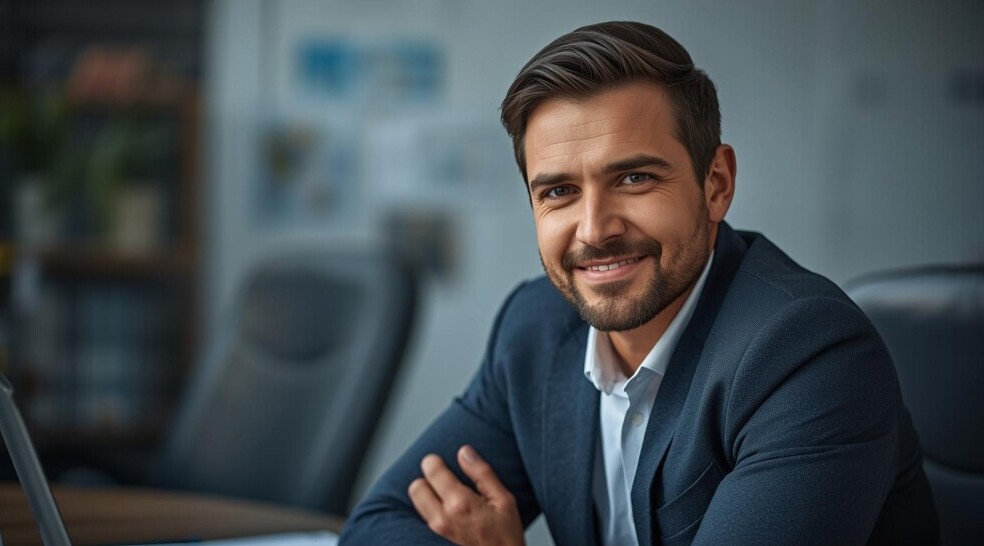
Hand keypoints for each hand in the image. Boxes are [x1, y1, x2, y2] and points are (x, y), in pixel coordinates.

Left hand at [408, 445, 524, 545]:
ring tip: (444, 491)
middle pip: (416, 486)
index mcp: (461, 503)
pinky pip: (422, 512)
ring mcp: (438, 528)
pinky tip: (445, 504)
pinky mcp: (436, 534)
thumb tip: (464, 452)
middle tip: (444, 477)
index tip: (442, 460)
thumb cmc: (505, 532)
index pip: (432, 470)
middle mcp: (444, 516)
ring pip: (416, 499)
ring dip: (426, 491)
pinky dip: (428, 504)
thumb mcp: (503, 498)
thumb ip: (482, 473)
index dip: (435, 461)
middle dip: (428, 477)